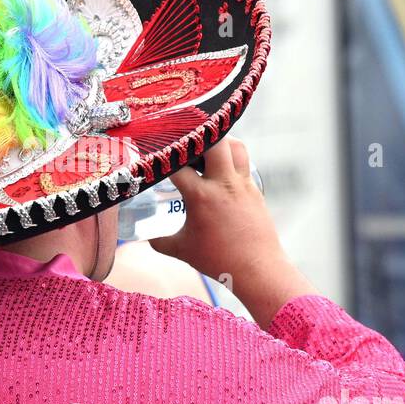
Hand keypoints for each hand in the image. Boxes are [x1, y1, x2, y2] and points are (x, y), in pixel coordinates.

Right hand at [149, 137, 316, 326]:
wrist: (258, 269)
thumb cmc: (219, 260)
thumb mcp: (183, 250)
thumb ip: (161, 241)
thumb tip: (146, 238)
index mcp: (202, 196)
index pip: (177, 163)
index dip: (163, 155)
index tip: (153, 152)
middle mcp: (223, 184)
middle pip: (214, 139)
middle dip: (198, 134)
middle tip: (184, 139)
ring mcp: (242, 184)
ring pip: (235, 145)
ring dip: (220, 140)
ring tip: (205, 147)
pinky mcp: (254, 189)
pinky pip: (243, 163)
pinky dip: (231, 159)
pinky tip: (220, 169)